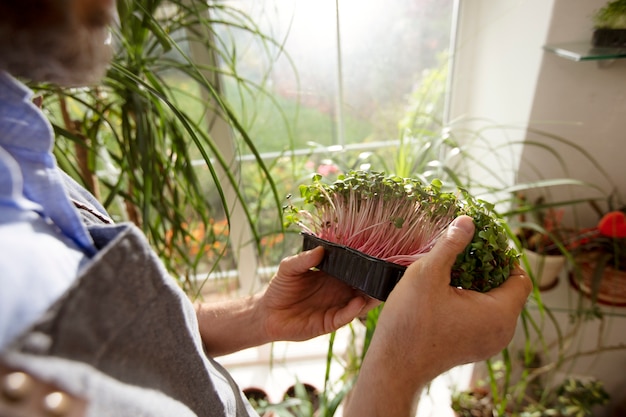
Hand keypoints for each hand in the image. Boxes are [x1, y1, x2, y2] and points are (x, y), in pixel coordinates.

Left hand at [259, 247, 379, 341]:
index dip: (366, 264)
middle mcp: (339, 291)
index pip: (354, 269)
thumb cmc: (280, 288)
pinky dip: (353, 310)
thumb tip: (320, 249)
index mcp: (333, 276)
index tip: (379, 256)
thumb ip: (303, 259)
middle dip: (375, 280)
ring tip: (379, 289)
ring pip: (360, 302)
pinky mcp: (329, 322)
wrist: (267, 313)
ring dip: (370, 297)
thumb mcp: (289, 268)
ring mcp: (336, 307)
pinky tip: (358, 302)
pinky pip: (345, 316)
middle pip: (363, 286)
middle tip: (387, 273)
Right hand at [344, 215, 532, 416]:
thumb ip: (450, 245)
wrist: (394, 366)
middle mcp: (502, 332)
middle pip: (508, 289)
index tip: (480, 242)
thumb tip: (467, 220)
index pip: (520, 277)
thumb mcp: (427, 275)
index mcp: (500, 314)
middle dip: (487, 267)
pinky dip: (470, 301)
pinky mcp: (474, 348)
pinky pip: (482, 317)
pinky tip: (445, 291)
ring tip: (451, 270)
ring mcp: (488, 343)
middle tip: (462, 252)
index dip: (503, 256)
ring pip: (493, 303)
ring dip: (477, 283)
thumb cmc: (411, 323)